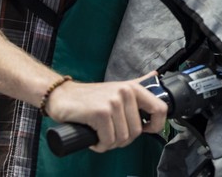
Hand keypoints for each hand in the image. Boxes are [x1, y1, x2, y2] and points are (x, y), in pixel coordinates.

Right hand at [43, 73, 167, 152]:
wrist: (62, 96)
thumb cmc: (90, 97)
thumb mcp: (118, 87)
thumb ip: (137, 83)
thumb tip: (155, 76)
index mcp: (133, 88)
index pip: (160, 109)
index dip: (156, 125)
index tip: (146, 130)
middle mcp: (125, 93)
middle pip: (137, 131)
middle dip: (123, 139)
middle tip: (110, 134)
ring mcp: (113, 102)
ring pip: (123, 138)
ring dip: (110, 143)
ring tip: (101, 135)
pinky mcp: (101, 113)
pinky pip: (108, 140)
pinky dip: (100, 145)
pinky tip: (94, 139)